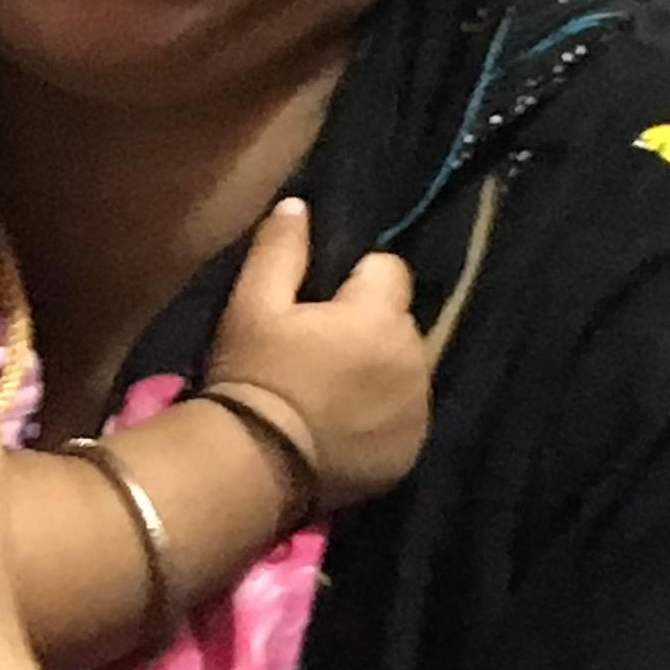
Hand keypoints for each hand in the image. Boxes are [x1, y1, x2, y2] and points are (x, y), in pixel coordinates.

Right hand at [200, 199, 428, 509]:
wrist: (255, 464)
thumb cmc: (253, 375)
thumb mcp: (252, 305)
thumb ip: (281, 250)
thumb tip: (299, 205)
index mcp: (379, 315)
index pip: (388, 271)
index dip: (355, 282)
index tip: (321, 307)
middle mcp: (412, 358)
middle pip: (400, 322)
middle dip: (371, 328)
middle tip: (322, 353)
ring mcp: (417, 408)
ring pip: (407, 369)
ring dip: (381, 372)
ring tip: (334, 394)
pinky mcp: (411, 450)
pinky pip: (406, 417)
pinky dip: (384, 416)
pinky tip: (348, 428)